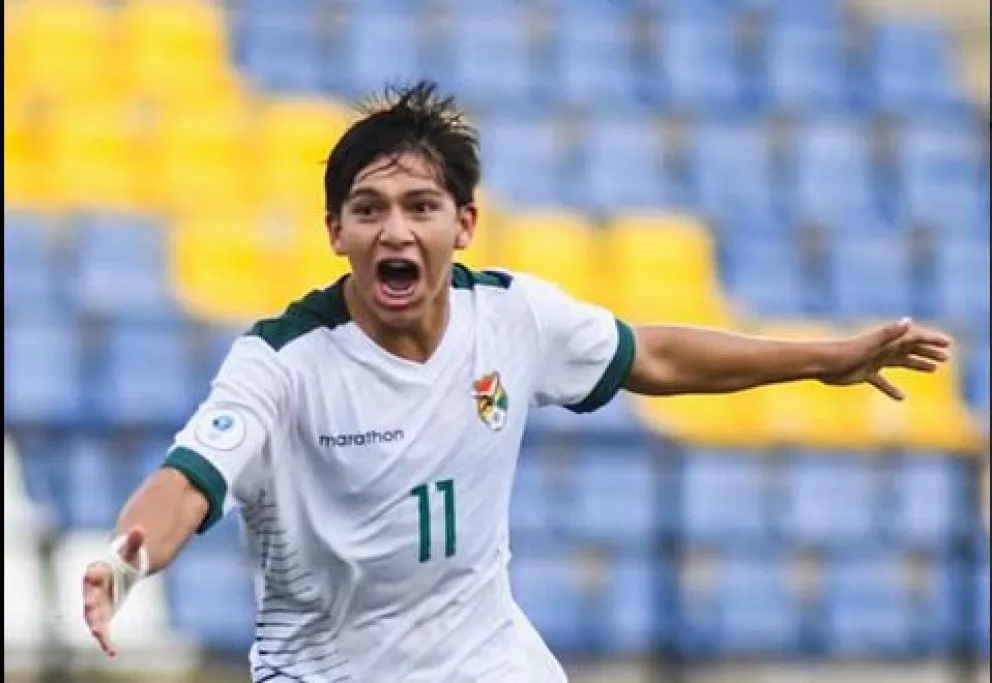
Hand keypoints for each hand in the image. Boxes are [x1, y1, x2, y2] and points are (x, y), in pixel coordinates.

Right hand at [82, 526, 145, 657]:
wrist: (121, 571)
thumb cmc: (124, 559)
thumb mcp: (131, 550)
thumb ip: (135, 541)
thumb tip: (140, 528)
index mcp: (97, 571)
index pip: (93, 573)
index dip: (93, 573)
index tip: (93, 572)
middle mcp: (92, 590)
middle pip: (90, 599)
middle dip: (90, 606)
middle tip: (91, 610)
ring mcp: (95, 604)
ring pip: (93, 617)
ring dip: (96, 626)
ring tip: (100, 636)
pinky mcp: (102, 616)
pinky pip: (102, 629)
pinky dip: (105, 640)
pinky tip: (112, 652)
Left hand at [820, 317, 951, 399]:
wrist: (822, 364)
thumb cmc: (845, 352)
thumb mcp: (871, 343)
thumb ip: (890, 333)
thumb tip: (908, 321)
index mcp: (886, 341)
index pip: (913, 338)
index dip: (931, 340)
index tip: (948, 344)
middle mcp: (882, 350)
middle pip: (909, 350)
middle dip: (928, 352)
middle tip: (945, 358)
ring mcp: (873, 361)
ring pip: (900, 363)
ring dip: (917, 365)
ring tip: (933, 370)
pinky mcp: (864, 374)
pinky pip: (881, 382)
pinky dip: (891, 389)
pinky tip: (901, 397)